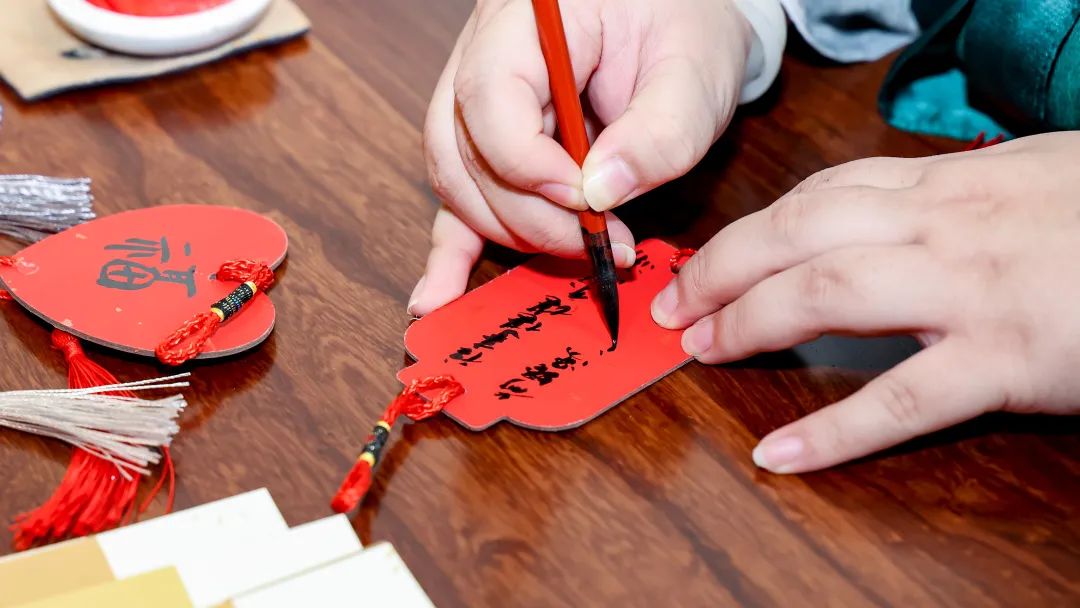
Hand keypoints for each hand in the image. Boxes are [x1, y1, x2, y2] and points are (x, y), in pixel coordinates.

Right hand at [411, 0, 753, 314]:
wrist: (684, 23)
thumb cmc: (688, 32)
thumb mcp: (695, 75)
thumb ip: (658, 134)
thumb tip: (599, 195)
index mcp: (529, 18)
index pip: (491, 97)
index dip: (529, 165)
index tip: (588, 201)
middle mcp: (486, 51)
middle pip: (466, 150)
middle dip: (528, 214)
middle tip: (596, 243)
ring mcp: (477, 94)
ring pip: (456, 179)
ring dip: (508, 231)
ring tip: (576, 252)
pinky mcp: (487, 136)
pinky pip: (459, 192)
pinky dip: (453, 245)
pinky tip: (440, 294)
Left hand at [652, 132, 1079, 472]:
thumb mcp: (1029, 178)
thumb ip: (952, 199)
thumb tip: (887, 215)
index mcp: (948, 185)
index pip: (816, 196)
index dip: (748, 231)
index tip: (706, 260)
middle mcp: (944, 226)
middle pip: (796, 236)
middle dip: (721, 272)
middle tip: (676, 309)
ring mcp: (972, 291)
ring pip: (827, 296)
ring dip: (749, 325)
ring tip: (702, 353)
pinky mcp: (1009, 360)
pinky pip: (902, 400)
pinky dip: (833, 432)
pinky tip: (780, 456)